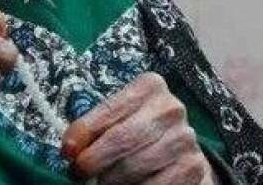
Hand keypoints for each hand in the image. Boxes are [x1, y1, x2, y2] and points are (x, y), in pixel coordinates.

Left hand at [61, 72, 216, 184]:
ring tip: (103, 182)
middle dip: (94, 160)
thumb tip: (70, 150)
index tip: (67, 153)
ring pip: (136, 165)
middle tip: (79, 173)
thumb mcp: (115, 119)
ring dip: (112, 179)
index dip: (84, 133)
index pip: (109, 111)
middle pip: (122, 139)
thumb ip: (93, 129)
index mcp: (149, 87)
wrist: (178, 151)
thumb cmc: (137, 130)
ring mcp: (185, 138)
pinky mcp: (194, 167)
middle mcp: (171, 109)